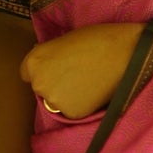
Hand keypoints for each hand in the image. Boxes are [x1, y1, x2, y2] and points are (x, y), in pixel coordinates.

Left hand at [20, 23, 142, 118]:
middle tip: (76, 74)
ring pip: (56, 101)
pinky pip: (71, 110)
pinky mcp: (71, 113)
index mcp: (34, 61)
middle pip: (41, 88)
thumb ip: (50, 54)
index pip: (27, 73)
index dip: (44, 69)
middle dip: (54, 82)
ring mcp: (54, 100)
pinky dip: (80, 104)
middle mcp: (39, 83)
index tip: (57, 68)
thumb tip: (46, 62)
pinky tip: (93, 92)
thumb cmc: (97, 39)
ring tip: (87, 82)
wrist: (125, 53)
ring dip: (66, 95)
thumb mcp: (64, 40)